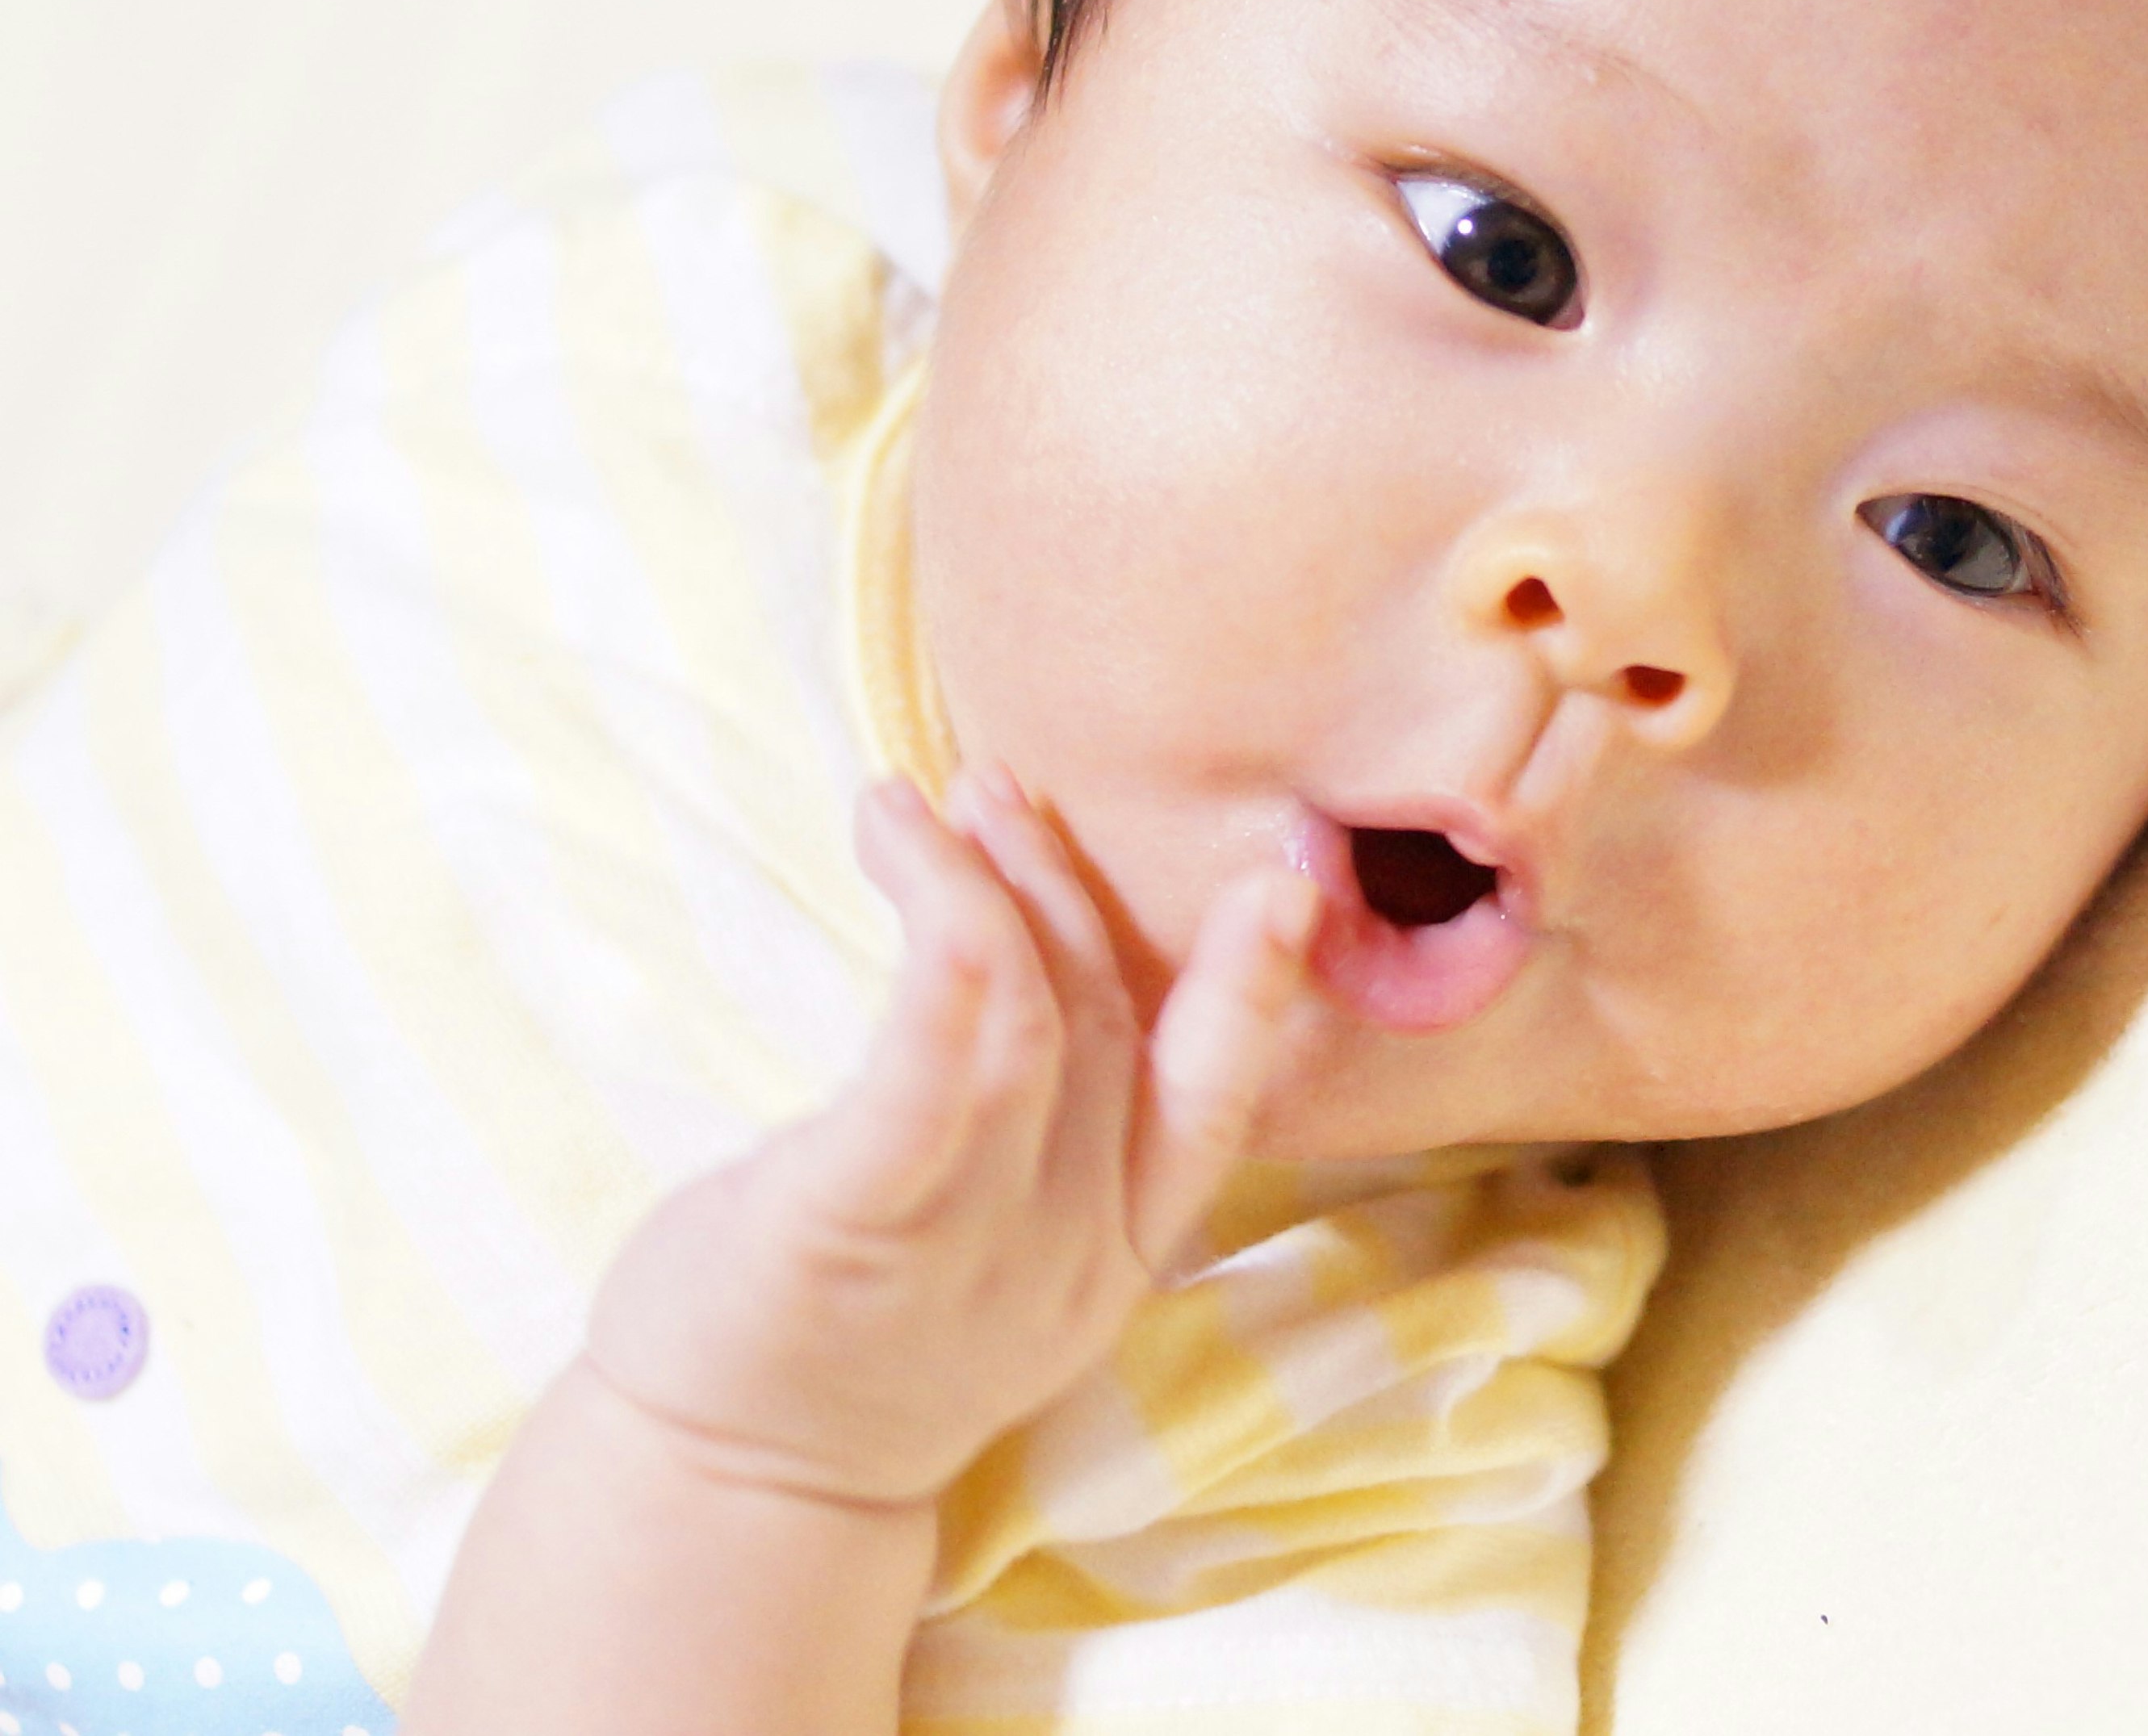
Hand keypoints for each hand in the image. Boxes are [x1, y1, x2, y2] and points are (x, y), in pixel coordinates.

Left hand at [580, 766, 1321, 1505]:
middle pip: (1107, 1024)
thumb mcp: (993, 1253)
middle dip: (1064, 885)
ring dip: (984, 886)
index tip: (1290, 876)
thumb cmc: (854, 1332)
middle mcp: (1063, 1252)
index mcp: (1113, 1252)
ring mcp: (963, 1247)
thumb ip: (1045, 1135)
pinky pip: (924, 1081)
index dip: (1259, 988)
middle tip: (1004, 786)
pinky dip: (944, 956)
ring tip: (913, 804)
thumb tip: (1038, 958)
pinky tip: (912, 858)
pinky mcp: (849, 1229)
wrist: (730, 1487)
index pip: (1213, 1105)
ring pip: (1025, 1027)